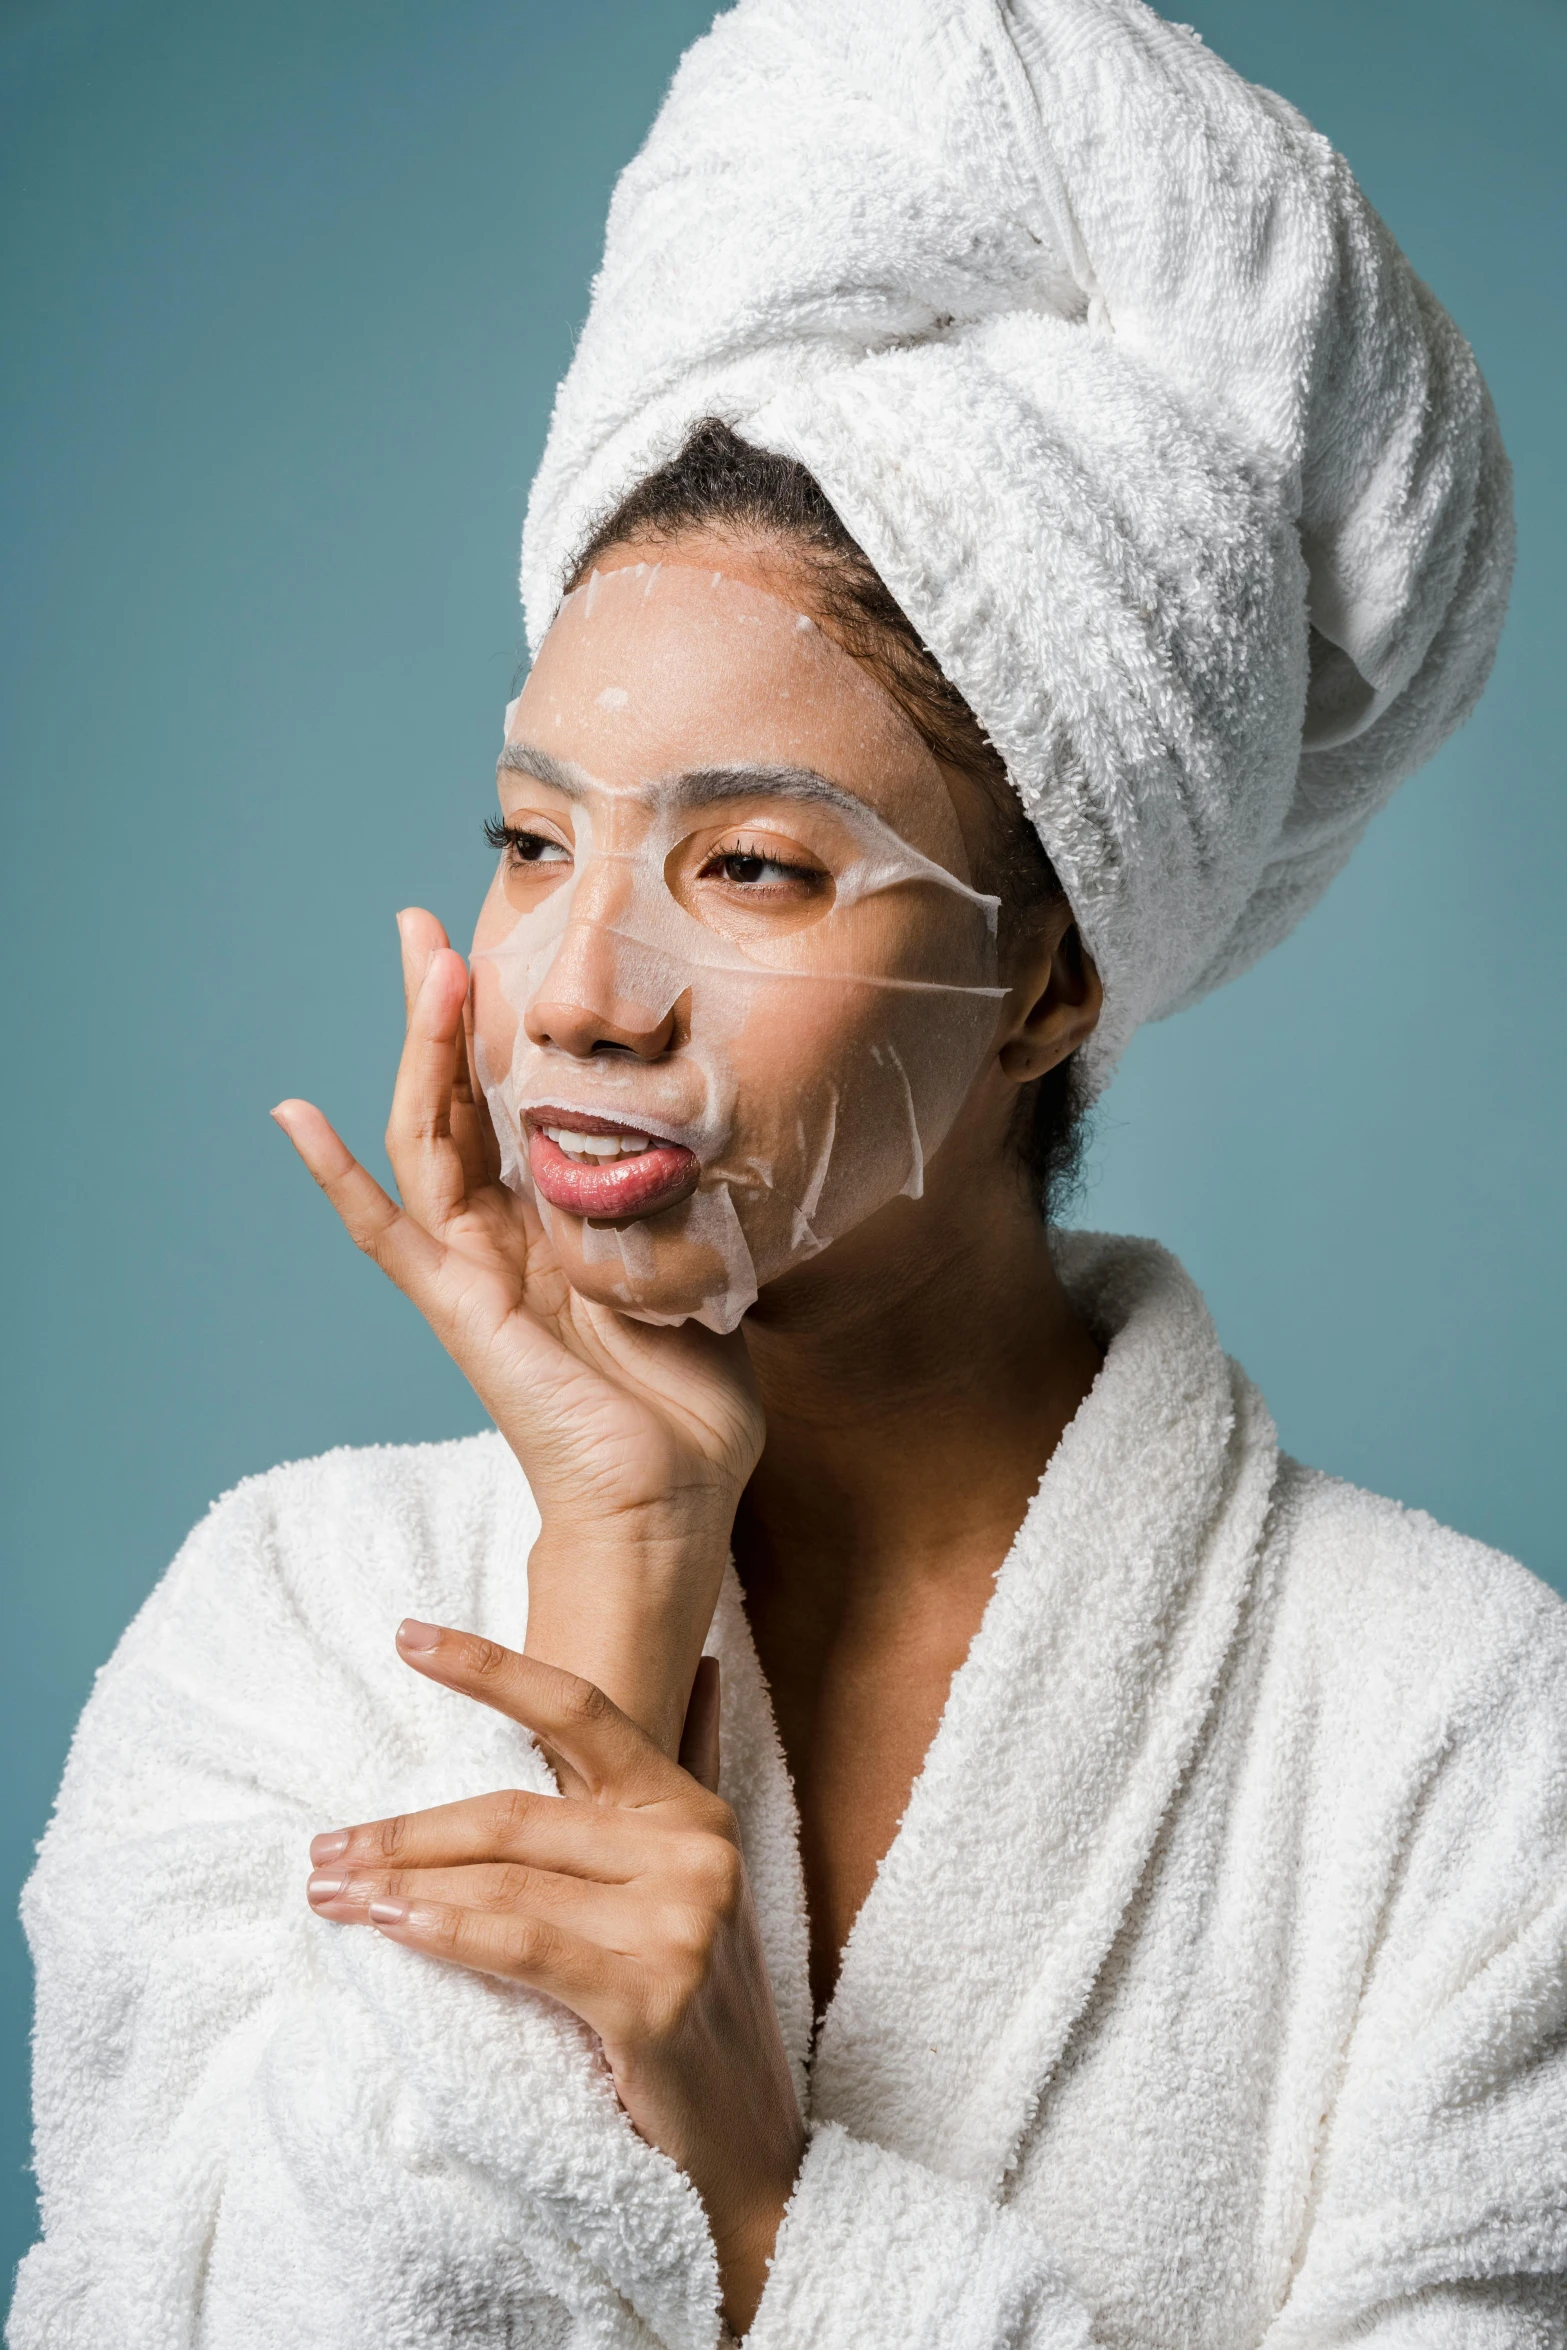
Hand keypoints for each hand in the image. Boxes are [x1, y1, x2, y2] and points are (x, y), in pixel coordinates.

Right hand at [271, 908, 764, 1754]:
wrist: (674, 1495)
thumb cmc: (691, 1401)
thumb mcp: (700, 1269)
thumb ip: (683, 1203)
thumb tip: (711, 1134)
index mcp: (556, 1223)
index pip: (510, 1106)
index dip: (497, 1031)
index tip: (499, 950)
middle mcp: (503, 1236)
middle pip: (451, 1102)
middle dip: (435, 1011)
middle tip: (420, 925)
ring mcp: (472, 1269)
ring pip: (426, 1140)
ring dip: (418, 1052)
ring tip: (421, 965)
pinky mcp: (459, 1309)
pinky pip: (387, 1236)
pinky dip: (337, 1179)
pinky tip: (294, 1118)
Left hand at [306, 1623, 803, 2336]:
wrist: (749, 2146)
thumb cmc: (700, 2008)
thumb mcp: (697, 1879)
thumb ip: (689, 1770)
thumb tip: (700, 1666)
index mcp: (693, 1808)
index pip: (581, 1710)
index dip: (490, 1667)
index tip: (405, 1635)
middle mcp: (696, 1848)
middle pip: (515, 1811)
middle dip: (406, 1830)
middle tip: (324, 1848)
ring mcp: (682, 1919)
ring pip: (506, 1877)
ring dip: (401, 1883)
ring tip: (333, 1890)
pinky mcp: (652, 1994)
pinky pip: (522, 1945)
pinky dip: (446, 1930)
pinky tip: (390, 1927)